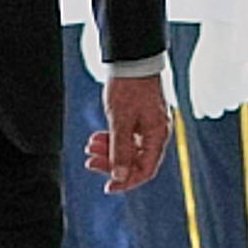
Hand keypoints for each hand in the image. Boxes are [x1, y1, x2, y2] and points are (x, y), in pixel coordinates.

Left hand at [85, 67, 169, 194]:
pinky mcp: (138, 118)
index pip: (145, 170)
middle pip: (134, 161)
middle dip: (111, 164)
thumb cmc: (129, 87)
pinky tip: (95, 138)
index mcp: (158, 136)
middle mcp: (155, 134)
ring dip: (108, 151)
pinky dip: (110, 139)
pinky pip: (125, 137)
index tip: (108, 187)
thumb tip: (119, 176)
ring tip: (89, 147)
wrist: (131, 60)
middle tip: (90, 163)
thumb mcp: (120, 120)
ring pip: (127, 148)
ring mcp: (147, 126)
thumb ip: (120, 149)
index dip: (126, 181)